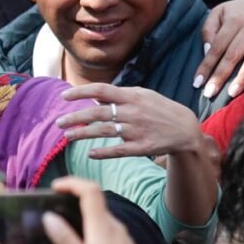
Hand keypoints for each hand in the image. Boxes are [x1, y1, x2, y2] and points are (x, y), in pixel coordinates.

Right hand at [43, 177, 191, 243]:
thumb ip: (64, 239)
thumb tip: (48, 215)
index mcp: (102, 227)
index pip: (90, 190)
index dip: (71, 182)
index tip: (54, 187)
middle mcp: (114, 227)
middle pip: (94, 200)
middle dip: (72, 197)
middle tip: (52, 206)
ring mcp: (122, 238)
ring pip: (99, 216)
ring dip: (80, 213)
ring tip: (62, 226)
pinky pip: (104, 229)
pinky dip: (89, 227)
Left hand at [58, 84, 201, 157]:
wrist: (185, 129)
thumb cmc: (159, 109)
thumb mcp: (142, 95)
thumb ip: (119, 95)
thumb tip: (94, 97)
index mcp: (131, 96)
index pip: (101, 90)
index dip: (80, 92)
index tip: (63, 96)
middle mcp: (132, 112)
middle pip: (97, 113)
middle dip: (75, 118)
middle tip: (58, 123)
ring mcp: (136, 130)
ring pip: (103, 132)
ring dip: (83, 134)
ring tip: (67, 136)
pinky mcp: (141, 147)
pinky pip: (118, 150)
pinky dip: (102, 152)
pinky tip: (90, 153)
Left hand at [196, 0, 243, 99]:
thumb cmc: (239, 10)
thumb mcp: (220, 12)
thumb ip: (210, 29)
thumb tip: (206, 51)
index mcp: (233, 20)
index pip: (216, 47)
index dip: (207, 65)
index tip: (197, 82)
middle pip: (232, 55)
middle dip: (220, 75)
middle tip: (208, 93)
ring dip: (241, 78)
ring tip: (231, 94)